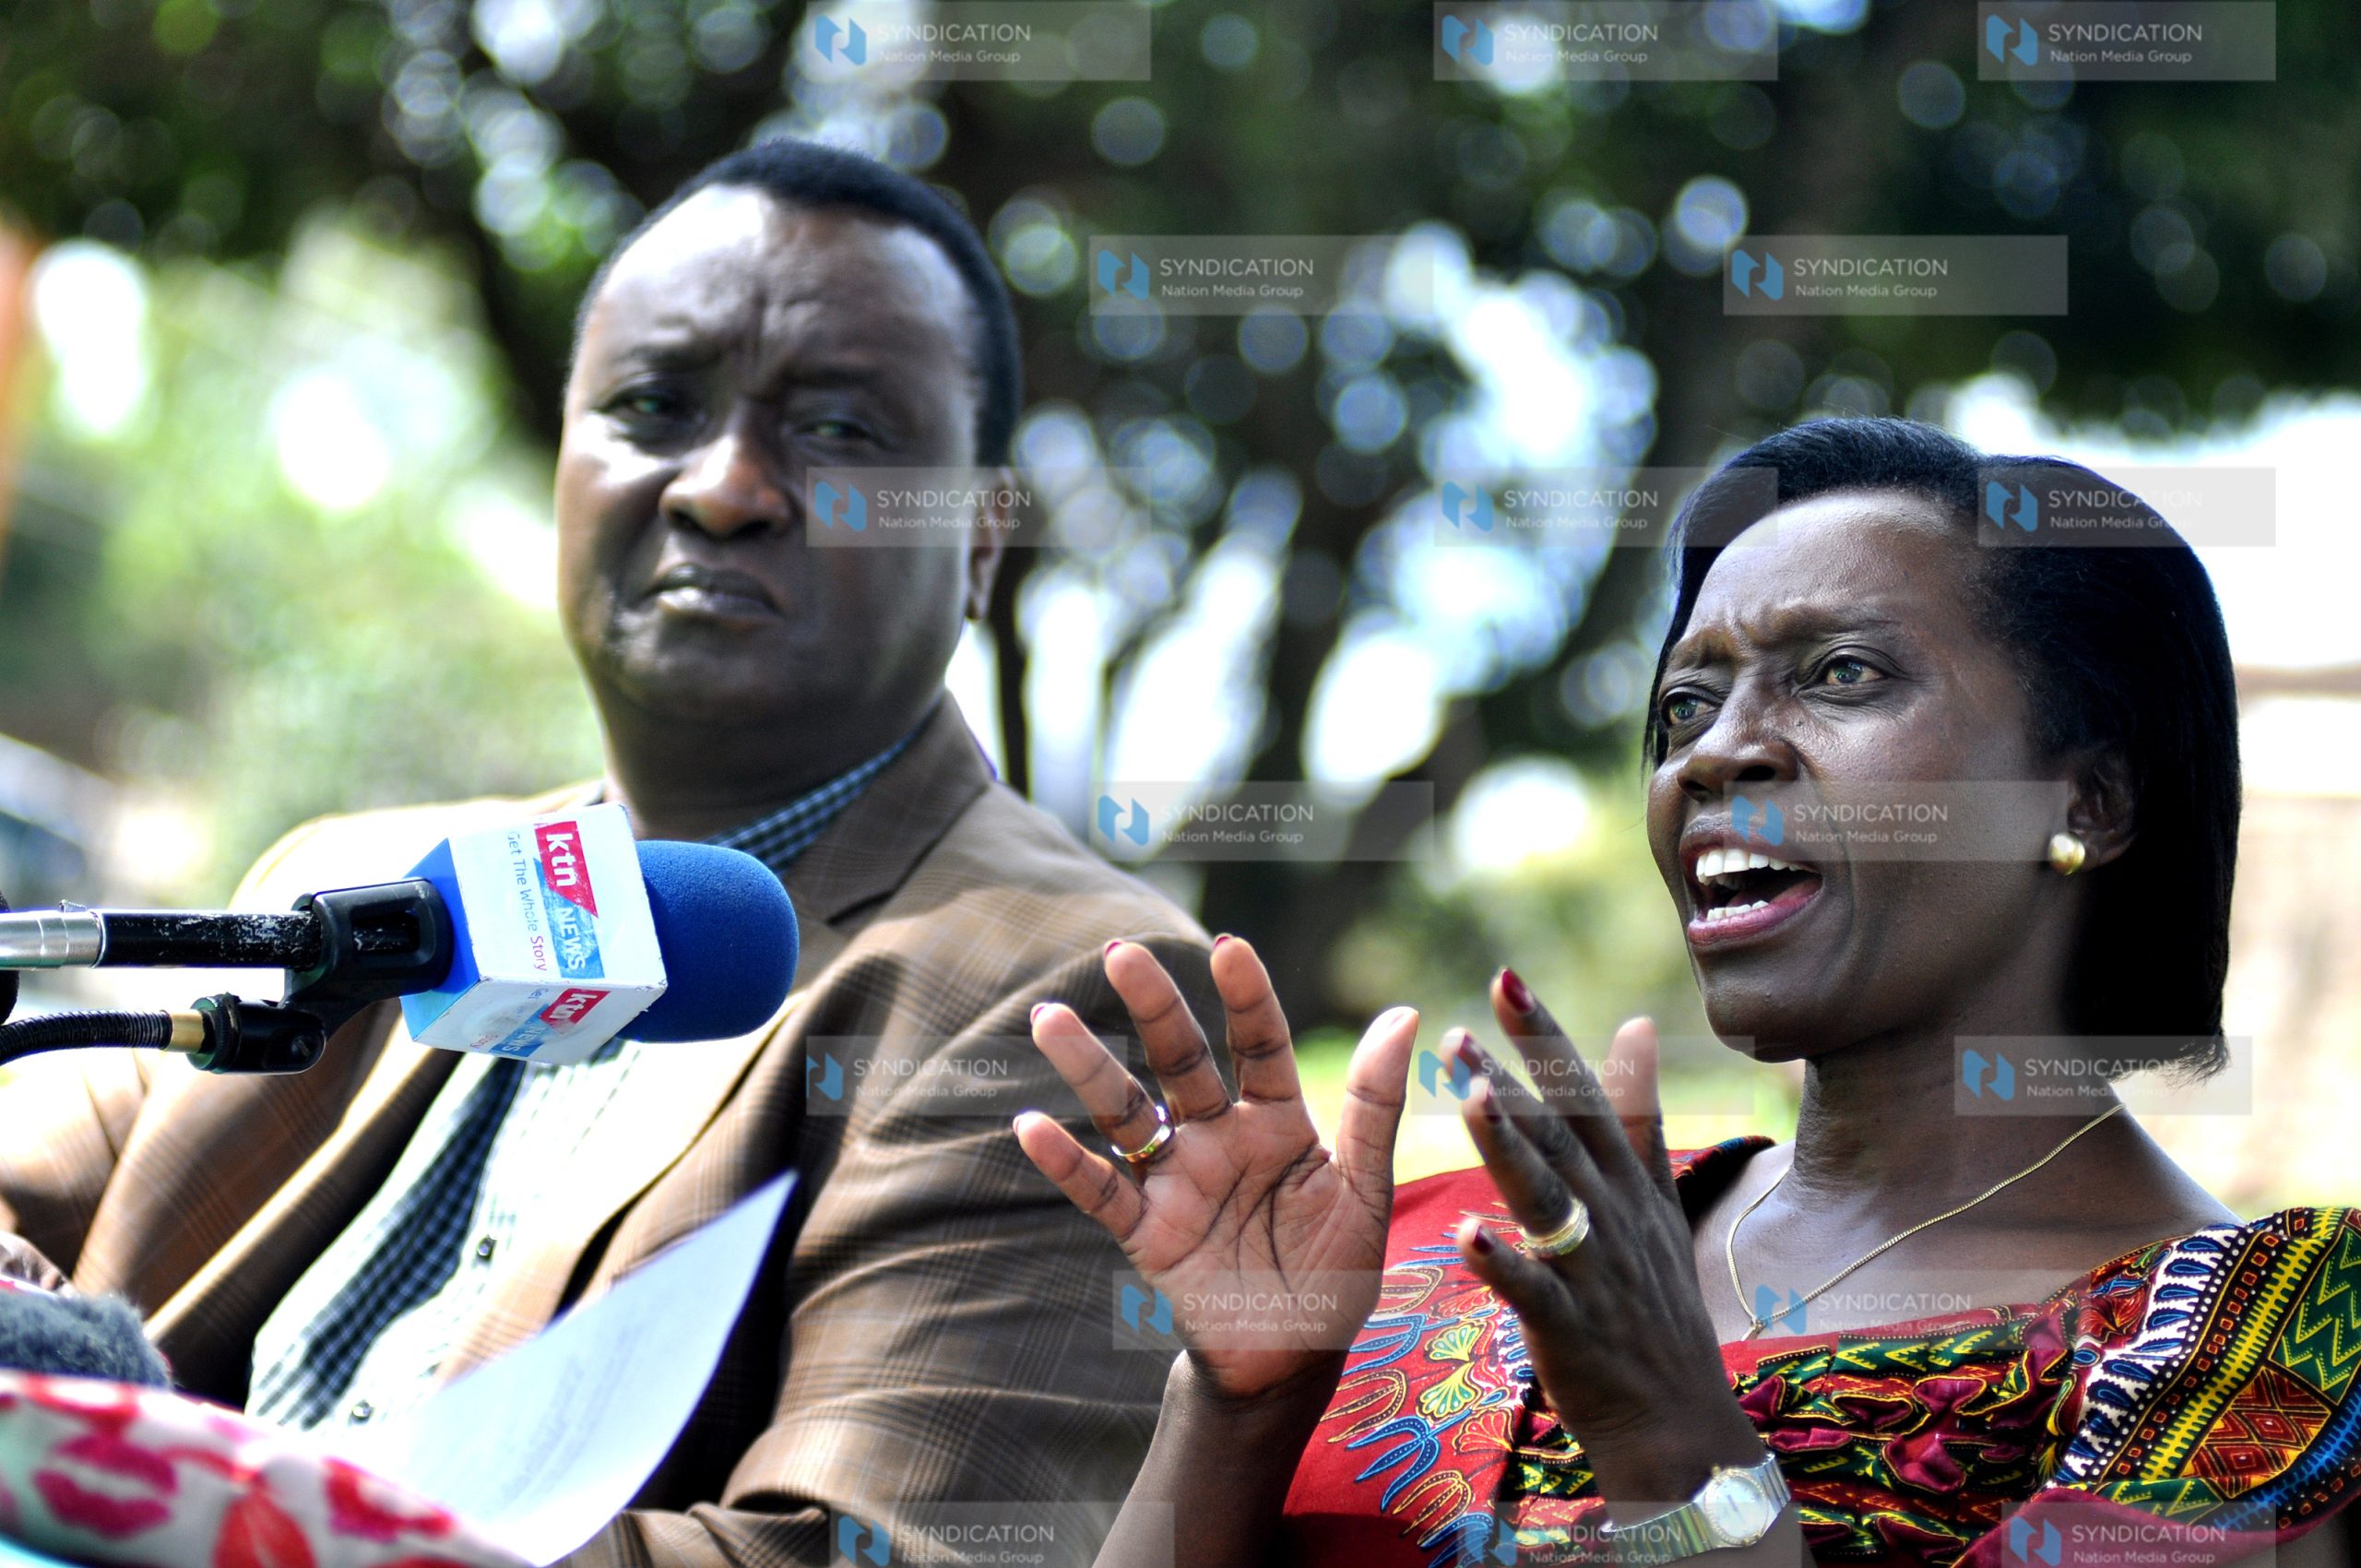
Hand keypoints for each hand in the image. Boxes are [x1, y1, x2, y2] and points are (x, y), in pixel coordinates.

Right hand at [1013, 937, 1416, 1402]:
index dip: (1245, 999)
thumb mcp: (1366, 1189)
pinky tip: (1031, 1127)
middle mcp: (1218, 1137)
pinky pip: (1101, 1191)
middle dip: (1153, 1008)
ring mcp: (1177, 1180)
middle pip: (1181, 1061)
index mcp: (1276, 1120)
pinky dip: (1065, 1162)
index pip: (1258, 1045)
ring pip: (1127, 1112)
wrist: (1294, 1360)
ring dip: (1088, 1068)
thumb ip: (1374, 1106)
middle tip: (1120, 953)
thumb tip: (1405, 1013)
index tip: (1229, 949)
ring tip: (1049, 1019)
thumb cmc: (1336, 1271)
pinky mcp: (1146, 1232)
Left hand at [1447, 974, 1761, 1508]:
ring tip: (1471, 1099)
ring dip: (1509, 1148)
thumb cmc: (1657, 1305)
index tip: (1505, 977)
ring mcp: (1593, 1272)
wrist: (1680, 1423)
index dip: (1544, 1037)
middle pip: (1559, 1137)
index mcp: (1623, 1182)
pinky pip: (1535, 1291)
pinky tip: (1468, 1233)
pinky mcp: (1570, 1329)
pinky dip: (1503, 1263)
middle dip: (1512, 1080)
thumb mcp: (1657, 1199)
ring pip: (1547, 1199)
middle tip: (1460, 1029)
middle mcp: (1611, 1215)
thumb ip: (1638, 1114)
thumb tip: (1635, 1024)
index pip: (1582, 1094)